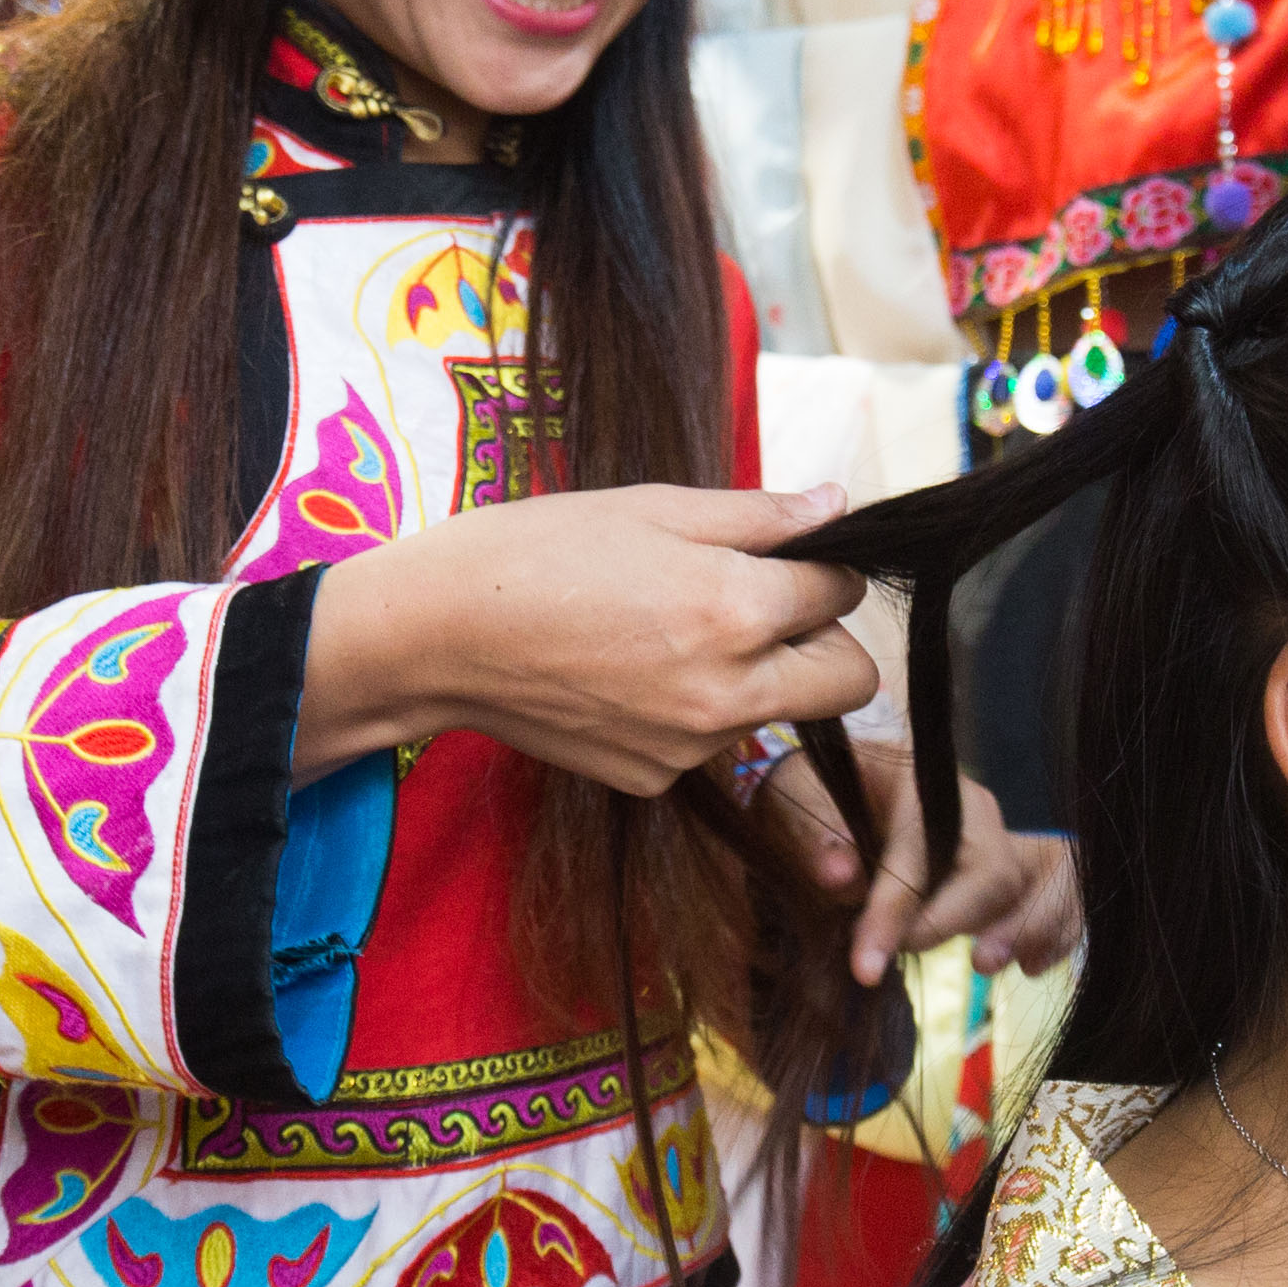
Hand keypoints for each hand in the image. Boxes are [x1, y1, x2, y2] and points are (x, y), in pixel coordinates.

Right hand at [296, 487, 881, 793]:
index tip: (792, 557)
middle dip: (826, 641)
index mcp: (735, 610)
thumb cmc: (537, 551)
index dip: (824, 567)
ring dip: (757, 674)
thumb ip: (758, 516)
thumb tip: (837, 507)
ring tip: (670, 629)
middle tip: (766, 604)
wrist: (437, 636)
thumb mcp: (653, 508)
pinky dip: (696, 709)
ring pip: (778, 711)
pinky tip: (632, 670)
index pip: (842, 594)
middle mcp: (727, 691)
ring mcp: (692, 745)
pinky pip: (712, 743)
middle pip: (849, 683)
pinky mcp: (655, 779)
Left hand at [761, 741, 1086, 979]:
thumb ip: (814, 838)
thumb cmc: (819, 794)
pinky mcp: (1022, 862)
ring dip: (1028, 928)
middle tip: (919, 956)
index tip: (864, 968)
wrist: (848, 781)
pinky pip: (1063, 891)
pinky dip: (1058, 929)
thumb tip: (838, 876)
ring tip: (986, 965)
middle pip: (996, 868)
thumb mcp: (797, 801)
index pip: (918, 852)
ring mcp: (1004, 834)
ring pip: (1045, 878)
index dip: (894, 912)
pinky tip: (1031, 966)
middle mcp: (973, 808)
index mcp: (919, 783)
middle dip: (965, 922)